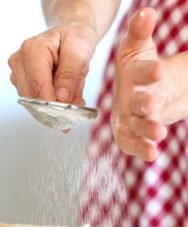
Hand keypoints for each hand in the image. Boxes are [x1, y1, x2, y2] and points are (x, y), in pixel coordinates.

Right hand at [8, 22, 96, 104]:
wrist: (69, 31)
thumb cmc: (74, 37)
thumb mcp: (80, 51)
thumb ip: (69, 76)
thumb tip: (60, 100)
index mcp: (33, 49)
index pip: (37, 85)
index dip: (51, 104)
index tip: (66, 115)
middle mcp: (19, 60)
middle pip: (32, 96)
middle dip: (54, 105)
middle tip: (75, 105)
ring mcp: (17, 72)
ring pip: (32, 101)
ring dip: (52, 104)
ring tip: (70, 92)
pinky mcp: (20, 81)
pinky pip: (33, 100)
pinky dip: (49, 101)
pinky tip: (61, 92)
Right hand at [112, 7, 178, 161]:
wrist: (142, 91)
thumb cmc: (140, 68)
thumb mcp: (140, 48)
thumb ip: (141, 32)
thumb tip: (146, 13)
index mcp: (130, 75)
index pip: (137, 71)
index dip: (146, 72)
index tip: (158, 72)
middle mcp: (127, 97)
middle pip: (134, 102)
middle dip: (141, 104)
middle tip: (150, 105)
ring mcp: (128, 117)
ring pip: (135, 125)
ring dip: (145, 130)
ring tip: (158, 134)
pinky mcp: (129, 133)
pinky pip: (132, 143)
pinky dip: (140, 149)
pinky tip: (151, 154)